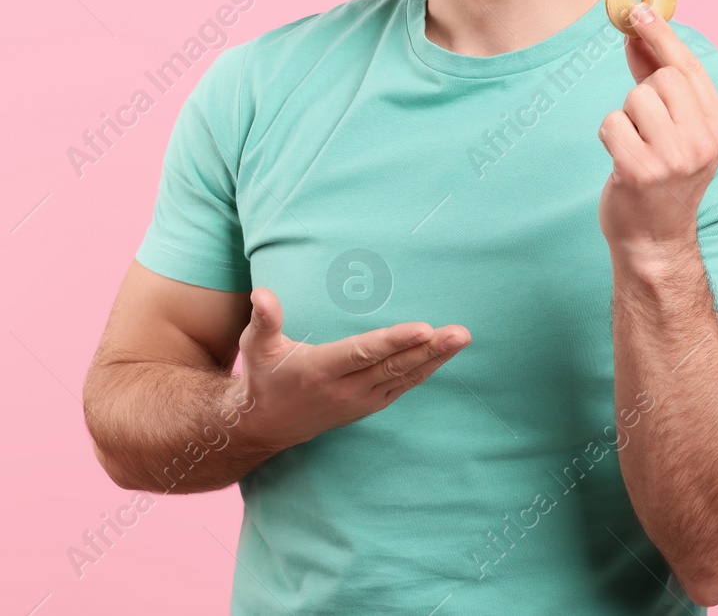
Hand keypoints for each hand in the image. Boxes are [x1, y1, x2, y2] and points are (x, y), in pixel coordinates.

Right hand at [229, 287, 469, 449]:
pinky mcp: (370, 404)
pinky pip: (403, 386)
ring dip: (435, 358)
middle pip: (393, 366)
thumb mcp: (256, 347)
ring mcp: (360, 400)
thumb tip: (262, 293)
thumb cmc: (263, 377)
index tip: (423, 329)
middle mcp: (345, 389)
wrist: (266, 425)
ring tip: (461, 339)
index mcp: (320, 370)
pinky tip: (444, 354)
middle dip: (429, 349)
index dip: (394, 341)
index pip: (363, 353)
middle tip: (460, 333)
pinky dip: (425, 370)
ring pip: (404, 377)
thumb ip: (264, 319)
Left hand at [598, 0, 717, 258]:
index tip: (639, 9)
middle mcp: (704, 141)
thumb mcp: (672, 127)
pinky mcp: (641, 170)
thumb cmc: (661, 177)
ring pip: (636, 98)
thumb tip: (636, 33)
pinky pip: (612, 123)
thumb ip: (656, 77)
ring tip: (637, 149)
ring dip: (626, 118)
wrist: (654, 240)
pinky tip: (622, 161)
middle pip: (662, 78)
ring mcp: (675, 157)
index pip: (690, 67)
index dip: (662, 34)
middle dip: (644, 94)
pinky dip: (610, 137)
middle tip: (646, 128)